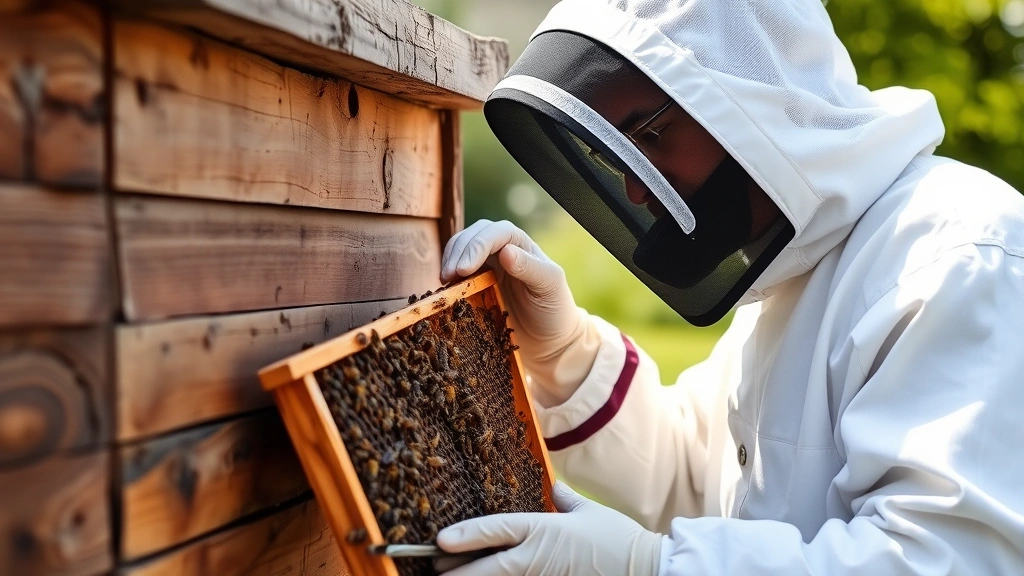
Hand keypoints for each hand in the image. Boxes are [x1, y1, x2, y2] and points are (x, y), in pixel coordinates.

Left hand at [433, 481, 662, 575]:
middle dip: (458, 571)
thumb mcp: (590, 512)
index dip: (465, 535)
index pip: (494, 531)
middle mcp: (536, 558)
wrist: (649, 571)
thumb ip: (567, 500)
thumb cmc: (620, 541)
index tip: (441, 540)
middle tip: (437, 569)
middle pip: (486, 569)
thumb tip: (556, 488)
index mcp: (542, 530)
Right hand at [441, 220, 597, 404]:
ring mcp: (486, 265)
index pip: (497, 233)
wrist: (547, 340)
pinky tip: (446, 289)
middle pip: (474, 236)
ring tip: (444, 282)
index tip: (464, 269)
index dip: (477, 245)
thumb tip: (505, 251)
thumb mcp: (549, 287)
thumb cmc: (554, 310)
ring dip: (449, 260)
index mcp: (521, 245)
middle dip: (458, 252)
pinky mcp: (475, 283)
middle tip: (448, 277)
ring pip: (461, 249)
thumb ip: (530, 267)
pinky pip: (457, 272)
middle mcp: (502, 250)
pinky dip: (448, 277)